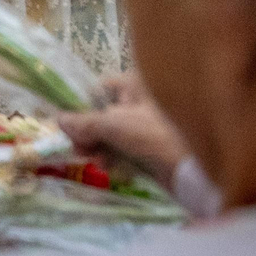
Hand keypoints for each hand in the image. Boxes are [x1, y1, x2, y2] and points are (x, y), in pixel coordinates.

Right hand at [58, 73, 189, 186]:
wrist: (197, 170)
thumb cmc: (156, 136)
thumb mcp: (114, 125)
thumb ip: (84, 123)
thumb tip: (59, 120)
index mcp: (137, 85)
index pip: (101, 89)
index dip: (83, 107)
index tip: (72, 128)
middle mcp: (144, 100)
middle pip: (104, 113)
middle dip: (89, 133)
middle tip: (80, 150)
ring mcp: (150, 124)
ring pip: (114, 132)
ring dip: (99, 146)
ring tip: (95, 161)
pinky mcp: (156, 146)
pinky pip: (127, 146)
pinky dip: (115, 155)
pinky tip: (108, 167)